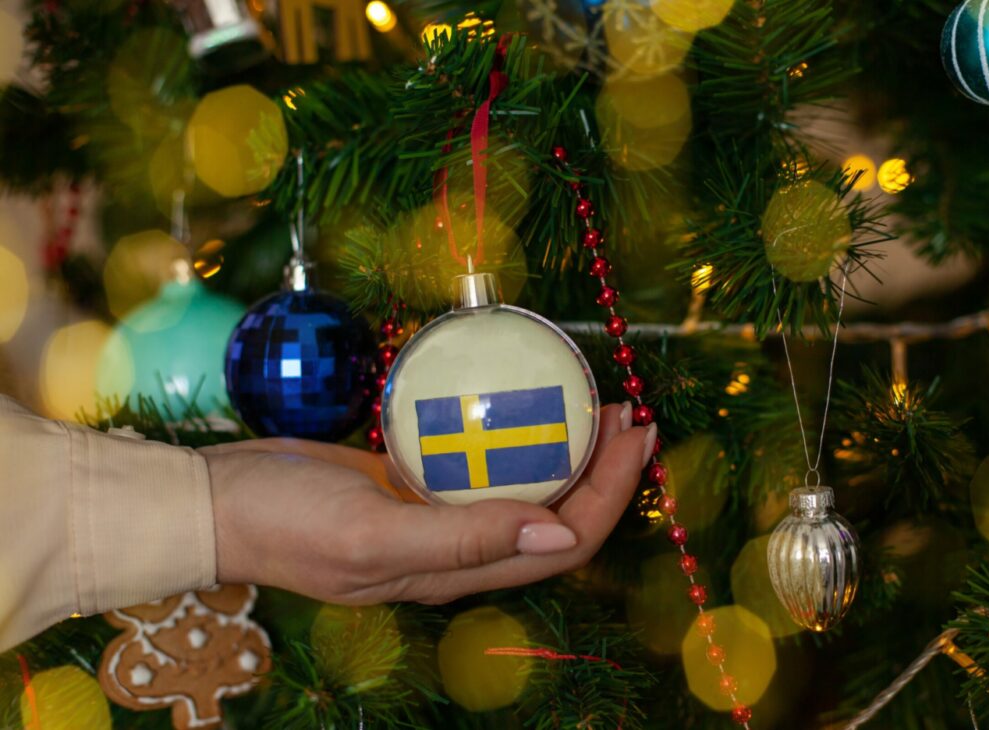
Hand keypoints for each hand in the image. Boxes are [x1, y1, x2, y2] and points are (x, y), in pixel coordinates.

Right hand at [199, 403, 654, 604]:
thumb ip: (464, 539)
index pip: (562, 541)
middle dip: (605, 468)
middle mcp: (459, 548)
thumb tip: (557, 537)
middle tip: (629, 410)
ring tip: (595, 402)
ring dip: (568, 450)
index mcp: (458, 569)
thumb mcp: (374, 534)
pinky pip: (483, 461)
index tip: (636, 436)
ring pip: (524, 487)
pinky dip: (517, 435)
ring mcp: (436, 513)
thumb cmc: (287, 522)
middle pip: (556, 514)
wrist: (216, 501)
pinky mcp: (414, 481)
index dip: (610, 495)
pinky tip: (524, 402)